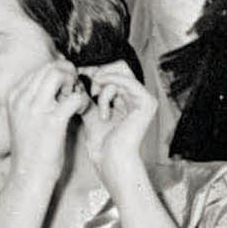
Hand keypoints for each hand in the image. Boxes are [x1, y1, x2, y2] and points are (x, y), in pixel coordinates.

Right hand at [5, 60, 87, 188]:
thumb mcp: (23, 118)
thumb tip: (55, 79)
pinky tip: (81, 111)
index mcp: (14, 96)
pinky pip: (75, 97)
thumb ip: (33, 98)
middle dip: (67, 74)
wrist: (28, 176)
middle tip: (74, 90)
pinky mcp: (53, 121)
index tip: (64, 89)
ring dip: (73, 83)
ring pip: (59, 75)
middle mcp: (22, 99)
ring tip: (74, 100)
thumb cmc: (31, 149)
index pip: (39, 70)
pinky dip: (82, 101)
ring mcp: (36, 109)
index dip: (56, 73)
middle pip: (50, 68)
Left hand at [80, 63, 157, 191]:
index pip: (115, 72)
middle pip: (120, 66)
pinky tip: (99, 95)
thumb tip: (80, 75)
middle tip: (88, 85)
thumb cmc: (101, 144)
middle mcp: (138, 97)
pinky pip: (126, 80)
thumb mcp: (91, 112)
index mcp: (128, 99)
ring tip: (95, 99)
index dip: (98, 70)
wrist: (110, 161)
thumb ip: (89, 94)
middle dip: (100, 72)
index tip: (81, 74)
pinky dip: (110, 84)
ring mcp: (144, 99)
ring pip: (121, 72)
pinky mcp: (146, 102)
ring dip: (103, 83)